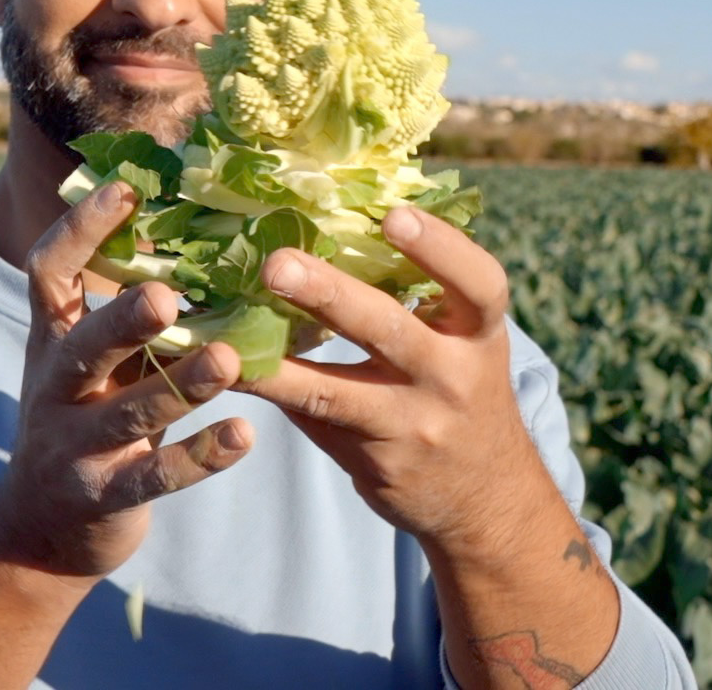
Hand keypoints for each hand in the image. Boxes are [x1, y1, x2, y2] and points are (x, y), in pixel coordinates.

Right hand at [0, 181, 253, 580]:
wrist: (40, 532)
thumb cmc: (86, 422)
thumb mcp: (92, 365)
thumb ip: (129, 317)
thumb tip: (197, 234)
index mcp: (51, 342)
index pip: (48, 274)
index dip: (80, 231)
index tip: (125, 189)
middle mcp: (54, 390)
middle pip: (80, 347)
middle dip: (122, 320)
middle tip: (168, 295)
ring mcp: (74, 448)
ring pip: (125, 414)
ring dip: (178, 385)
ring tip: (227, 361)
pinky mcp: (104, 497)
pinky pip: (153, 476)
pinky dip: (198, 458)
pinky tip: (244, 438)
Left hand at [232, 204, 559, 562]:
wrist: (485, 495)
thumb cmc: (462, 390)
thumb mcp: (466, 342)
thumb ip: (419, 298)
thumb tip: (331, 227)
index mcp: (479, 334)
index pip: (477, 284)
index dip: (439, 247)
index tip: (392, 215)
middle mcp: (452, 378)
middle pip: (390, 330)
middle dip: (330, 295)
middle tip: (276, 264)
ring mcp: (412, 425)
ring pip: (336, 392)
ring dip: (278, 364)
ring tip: (226, 342)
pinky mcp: (375, 462)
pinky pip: (314, 421)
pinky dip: (272, 392)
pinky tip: (229, 373)